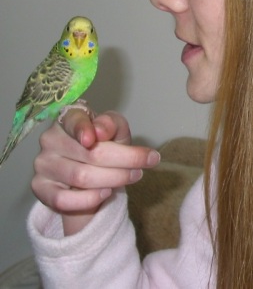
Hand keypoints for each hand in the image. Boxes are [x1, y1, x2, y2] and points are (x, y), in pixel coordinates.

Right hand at [32, 108, 159, 234]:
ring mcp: (43, 164)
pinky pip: (63, 199)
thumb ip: (112, 124)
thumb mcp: (116, 130)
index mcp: (68, 118)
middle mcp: (51, 139)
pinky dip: (89, 199)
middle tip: (147, 163)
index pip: (74, 120)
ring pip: (80, 177)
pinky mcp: (40, 188)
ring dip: (113, 179)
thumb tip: (100, 131)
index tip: (99, 138)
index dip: (84, 128)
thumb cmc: (105, 144)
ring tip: (133, 176)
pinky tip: (106, 192)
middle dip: (124, 160)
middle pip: (89, 153)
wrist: (93, 173)